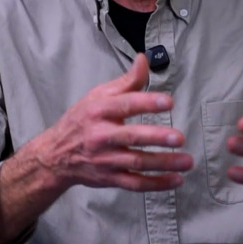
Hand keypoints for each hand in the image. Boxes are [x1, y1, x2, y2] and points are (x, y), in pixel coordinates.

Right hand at [35, 53, 192, 191]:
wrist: (56, 156)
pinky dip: (156, 184)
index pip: (124, 105)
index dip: (146, 103)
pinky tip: (176, 180)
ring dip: (163, 163)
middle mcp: (100, 136)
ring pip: (136, 162)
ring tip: (187, 161)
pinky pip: (135, 183)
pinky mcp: (109, 178)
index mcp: (98, 111)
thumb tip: (144, 59)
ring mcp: (105, 159)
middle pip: (131, 137)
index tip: (169, 102)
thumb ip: (126, 81)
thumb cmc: (81, 121)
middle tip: (179, 137)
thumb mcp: (97, 96)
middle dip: (156, 137)